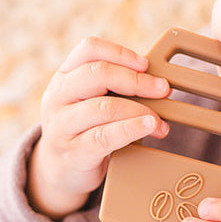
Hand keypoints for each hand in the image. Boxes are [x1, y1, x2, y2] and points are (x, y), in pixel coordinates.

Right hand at [27, 36, 171, 219]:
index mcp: (63, 76)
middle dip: (136, 80)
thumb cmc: (84, 130)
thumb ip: (112, 87)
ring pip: (104, 107)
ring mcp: (62, 125)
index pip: (89, 49)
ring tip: (159, 120)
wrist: (61, 172)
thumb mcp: (88, 101)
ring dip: (140, 110)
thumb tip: (156, 81)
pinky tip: (149, 127)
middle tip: (162, 89)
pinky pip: (105, 136)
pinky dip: (132, 129)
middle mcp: (58, 96)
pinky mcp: (74, 151)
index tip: (146, 65)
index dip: (120, 53)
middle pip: (97, 74)